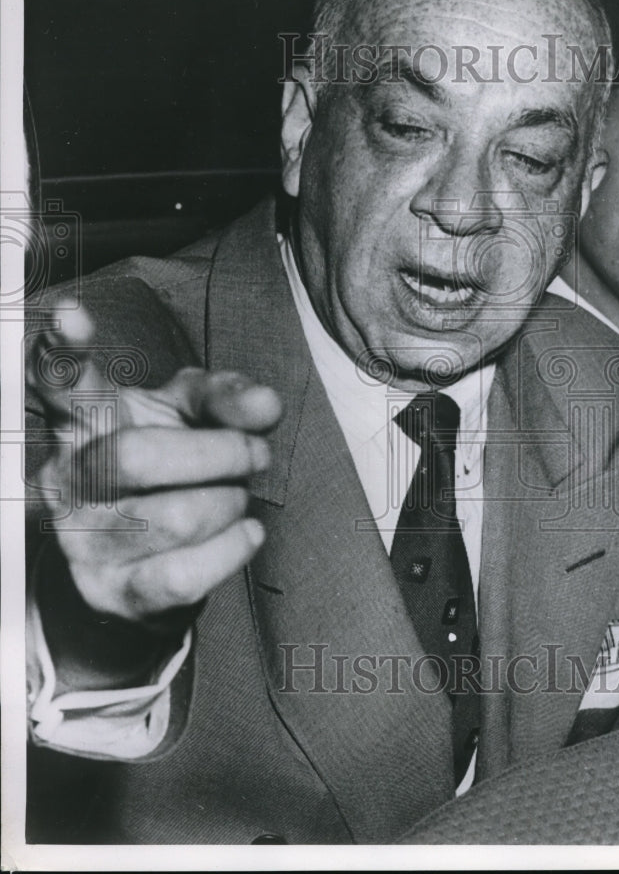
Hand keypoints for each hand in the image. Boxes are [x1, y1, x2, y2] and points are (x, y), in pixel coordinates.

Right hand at [29, 300, 281, 629]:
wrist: (146, 566)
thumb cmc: (171, 473)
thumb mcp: (193, 420)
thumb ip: (226, 398)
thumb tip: (266, 403)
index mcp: (85, 424)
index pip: (64, 383)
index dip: (62, 351)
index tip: (73, 316)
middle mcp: (70, 479)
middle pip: (138, 457)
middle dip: (220, 454)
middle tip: (257, 454)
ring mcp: (84, 541)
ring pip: (176, 517)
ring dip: (231, 502)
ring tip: (235, 497)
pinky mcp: (114, 594)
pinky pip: (185, 574)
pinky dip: (233, 548)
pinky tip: (246, 532)